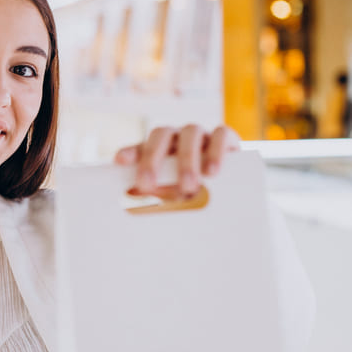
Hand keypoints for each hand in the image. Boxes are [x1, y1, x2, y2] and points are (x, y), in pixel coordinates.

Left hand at [114, 124, 240, 196]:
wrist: (231, 182)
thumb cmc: (192, 189)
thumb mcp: (171, 193)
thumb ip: (157, 197)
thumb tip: (135, 218)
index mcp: (160, 147)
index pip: (141, 145)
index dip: (131, 152)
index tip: (120, 161)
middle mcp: (178, 137)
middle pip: (161, 135)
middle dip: (153, 159)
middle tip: (148, 185)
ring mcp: (201, 135)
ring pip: (191, 133)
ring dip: (187, 160)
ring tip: (189, 186)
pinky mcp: (225, 137)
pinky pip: (221, 135)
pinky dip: (216, 152)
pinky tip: (212, 172)